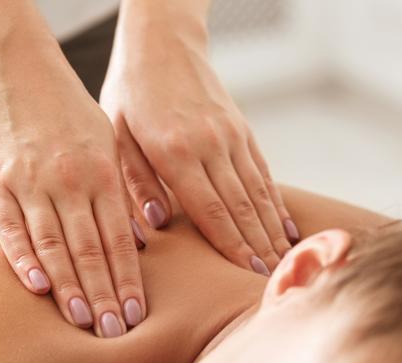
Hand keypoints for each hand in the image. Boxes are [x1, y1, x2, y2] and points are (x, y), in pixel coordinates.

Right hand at [0, 44, 146, 336]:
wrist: (17, 69)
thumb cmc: (70, 113)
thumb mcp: (106, 143)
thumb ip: (119, 191)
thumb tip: (136, 241)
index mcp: (102, 173)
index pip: (119, 239)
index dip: (128, 279)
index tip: (136, 315)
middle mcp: (70, 181)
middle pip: (90, 248)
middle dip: (104, 294)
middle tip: (114, 333)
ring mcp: (30, 182)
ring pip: (54, 243)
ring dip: (69, 286)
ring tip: (82, 321)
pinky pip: (11, 227)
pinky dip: (24, 258)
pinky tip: (38, 287)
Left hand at [101, 7, 298, 274]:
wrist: (162, 42)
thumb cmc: (130, 91)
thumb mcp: (116, 133)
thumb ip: (135, 179)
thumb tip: (154, 223)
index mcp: (175, 151)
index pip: (210, 209)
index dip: (232, 245)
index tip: (249, 274)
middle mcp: (211, 145)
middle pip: (241, 206)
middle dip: (258, 247)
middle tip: (272, 281)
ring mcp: (231, 136)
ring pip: (257, 191)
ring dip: (271, 229)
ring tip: (284, 261)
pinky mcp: (241, 129)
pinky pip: (263, 171)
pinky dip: (275, 201)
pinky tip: (285, 223)